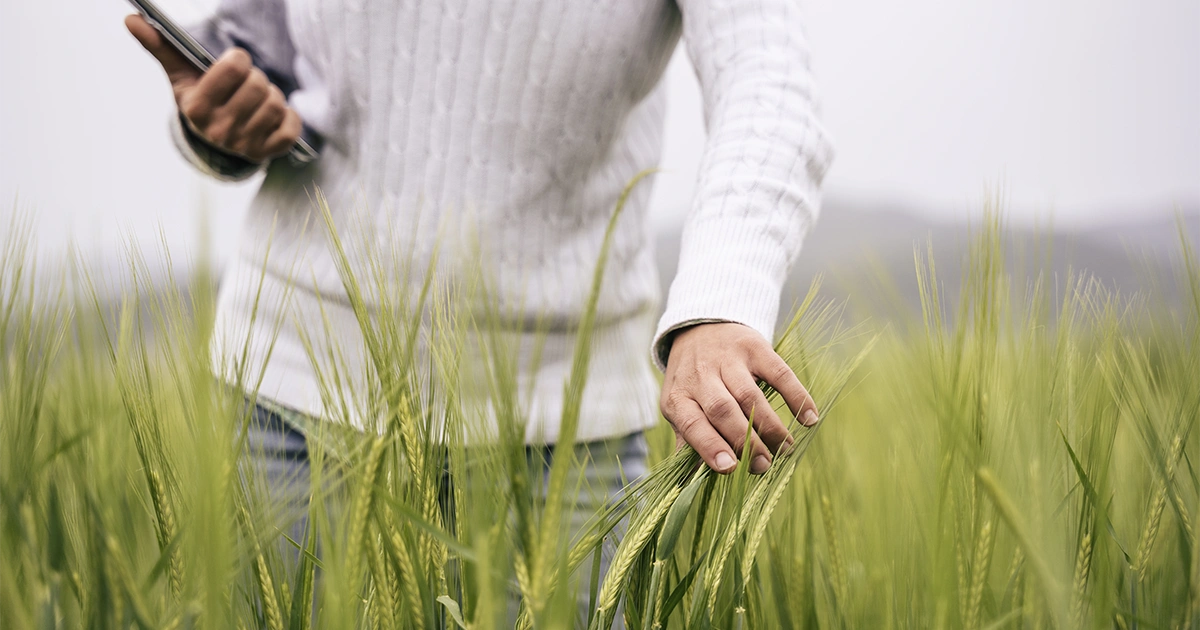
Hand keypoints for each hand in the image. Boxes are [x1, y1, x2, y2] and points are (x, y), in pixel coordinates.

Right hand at [125, 15, 301, 162]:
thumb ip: (160, 46)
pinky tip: (273, 116)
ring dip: (272, 97)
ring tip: (258, 99)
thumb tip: (131, 20)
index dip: (239, 59)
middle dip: (256, 79)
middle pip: (259, 86)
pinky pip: (290, 130)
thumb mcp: (179, 75)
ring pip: (276, 106)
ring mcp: (243, 145)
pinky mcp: (266, 154)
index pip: (235, 68)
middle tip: (247, 84)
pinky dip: (289, 118)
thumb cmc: (198, 98)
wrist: (210, 142)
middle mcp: (219, 130)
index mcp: (197, 107)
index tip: (234, 64)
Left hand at [660, 323, 818, 474]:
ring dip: (770, 426)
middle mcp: (700, 377)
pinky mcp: (753, 347)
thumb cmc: (691, 381)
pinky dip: (796, 396)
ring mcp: (727, 360)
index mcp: (678, 397)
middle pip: (723, 411)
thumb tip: (697, 478)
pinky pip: (778, 373)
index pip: (692, 424)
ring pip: (750, 396)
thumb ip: (688, 440)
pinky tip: (808, 418)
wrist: (700, 328)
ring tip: (785, 449)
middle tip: (764, 465)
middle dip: (746, 442)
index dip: (710, 447)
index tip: (730, 468)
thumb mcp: (679, 406)